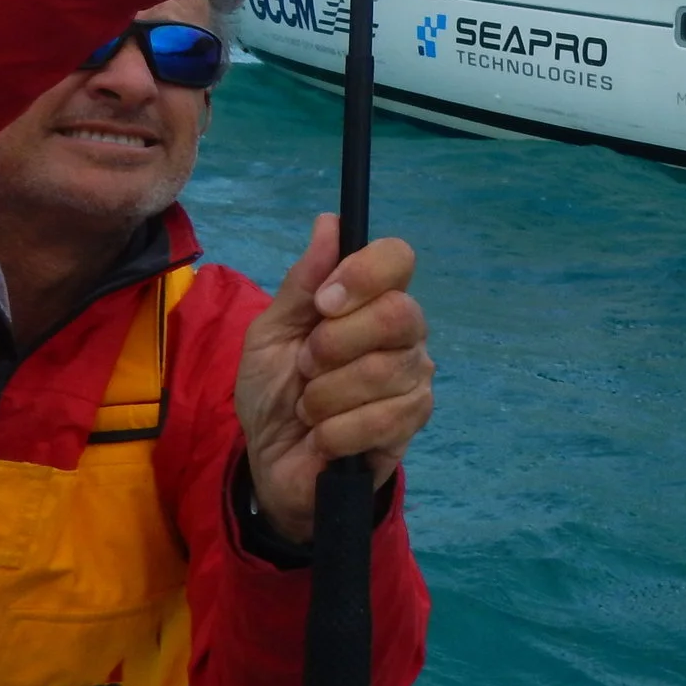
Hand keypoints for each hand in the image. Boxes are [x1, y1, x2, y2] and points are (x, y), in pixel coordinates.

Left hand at [236, 214, 434, 545]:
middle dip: (334, 345)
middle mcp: (404, 332)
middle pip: (398, 313)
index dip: (363, 274)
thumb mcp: (270, 333)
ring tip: (311, 407)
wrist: (272, 463)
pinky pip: (380, 418)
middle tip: (307, 367)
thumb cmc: (274, 391)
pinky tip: (324, 436)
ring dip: (325, 396)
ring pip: (381, 371)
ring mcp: (414, 377)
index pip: (398, 258)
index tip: (324, 303)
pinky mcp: (412, 423)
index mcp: (371, 299)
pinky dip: (335, 431)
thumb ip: (301, 284)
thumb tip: (329, 222)